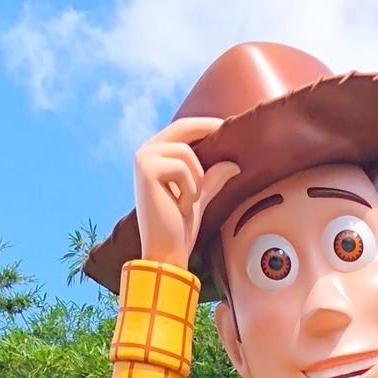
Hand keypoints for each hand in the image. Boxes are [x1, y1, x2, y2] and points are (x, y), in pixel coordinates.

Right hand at [134, 116, 240, 269]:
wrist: (165, 253)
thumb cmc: (179, 229)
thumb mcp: (199, 198)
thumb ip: (211, 179)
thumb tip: (233, 163)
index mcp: (154, 156)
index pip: (181, 128)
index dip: (204, 124)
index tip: (226, 124)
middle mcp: (145, 152)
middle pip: (182, 128)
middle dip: (208, 130)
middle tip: (229, 128)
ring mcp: (144, 159)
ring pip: (187, 153)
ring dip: (196, 181)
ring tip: (186, 204)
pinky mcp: (147, 169)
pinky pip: (183, 169)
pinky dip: (189, 191)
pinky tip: (179, 208)